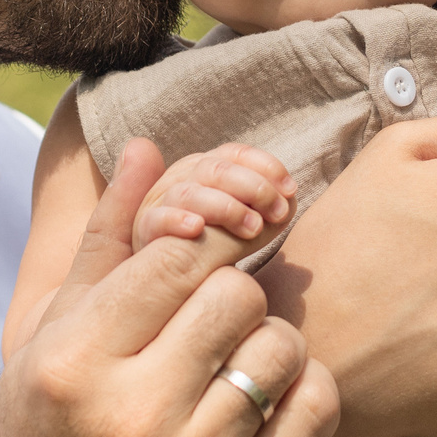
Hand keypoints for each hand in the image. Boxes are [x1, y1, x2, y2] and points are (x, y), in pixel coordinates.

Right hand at [0, 136, 340, 436]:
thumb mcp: (50, 337)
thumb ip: (105, 240)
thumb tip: (147, 145)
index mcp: (75, 363)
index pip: (173, 258)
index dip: (201, 243)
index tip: (207, 254)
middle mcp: (130, 415)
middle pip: (233, 295)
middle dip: (233, 291)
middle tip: (216, 315)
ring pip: (278, 347)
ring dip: (268, 341)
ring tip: (238, 357)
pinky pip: (313, 410)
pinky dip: (305, 388)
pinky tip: (273, 393)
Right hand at [133, 143, 297, 250]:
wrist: (175, 282)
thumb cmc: (215, 250)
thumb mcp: (243, 224)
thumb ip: (265, 208)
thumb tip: (291, 198)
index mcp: (205, 168)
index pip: (236, 154)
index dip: (266, 166)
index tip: (291, 189)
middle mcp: (181, 178)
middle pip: (217, 169)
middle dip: (254, 187)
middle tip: (279, 212)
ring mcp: (160, 203)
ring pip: (190, 192)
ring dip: (226, 207)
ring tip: (253, 228)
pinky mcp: (145, 231)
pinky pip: (157, 220)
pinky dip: (177, 220)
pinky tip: (197, 228)